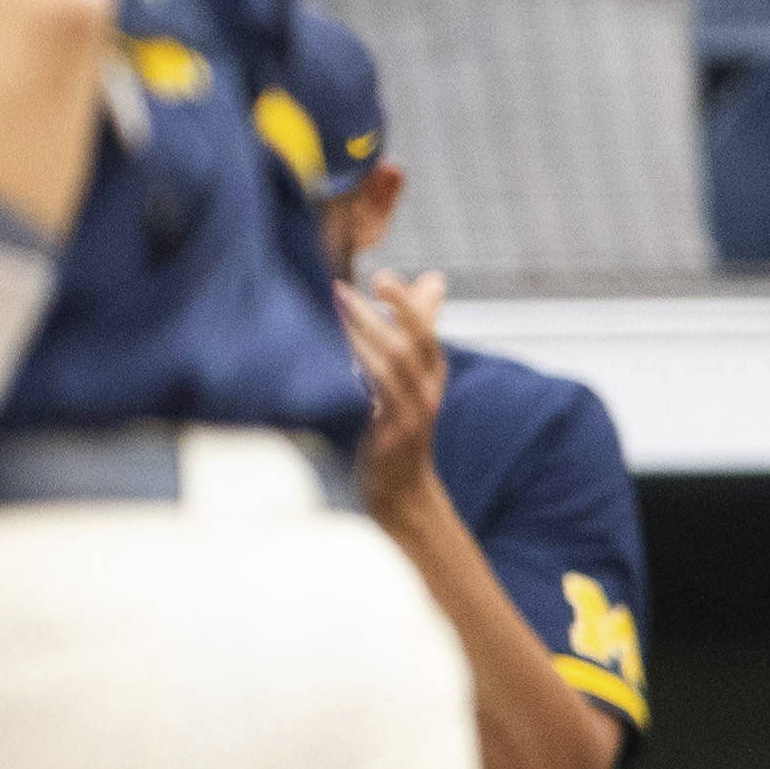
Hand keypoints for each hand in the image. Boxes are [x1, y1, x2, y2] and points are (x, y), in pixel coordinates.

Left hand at [344, 261, 453, 516]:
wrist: (401, 491)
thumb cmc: (399, 425)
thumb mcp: (412, 376)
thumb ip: (419, 328)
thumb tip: (435, 279)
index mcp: (430, 375)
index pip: (425, 332)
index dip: (407, 304)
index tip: (382, 276)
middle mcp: (426, 392)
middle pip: (414, 345)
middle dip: (389, 313)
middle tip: (354, 284)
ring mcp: (412, 416)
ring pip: (394, 368)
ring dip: (363, 336)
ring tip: (335, 310)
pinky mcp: (393, 438)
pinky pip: (378, 400)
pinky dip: (360, 374)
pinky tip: (334, 356)